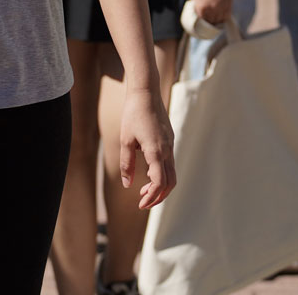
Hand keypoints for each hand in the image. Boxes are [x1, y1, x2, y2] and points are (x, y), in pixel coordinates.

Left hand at [118, 85, 176, 209]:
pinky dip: (162, 174)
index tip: (140, 204)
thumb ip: (127, 164)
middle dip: (158, 197)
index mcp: (156, 152)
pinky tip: (148, 174)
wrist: (146, 92)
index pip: (159, 183)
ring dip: (160, 186)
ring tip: (143, 191)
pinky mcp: (170, 140)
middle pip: (170, 183)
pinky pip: (170, 163)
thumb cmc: (132, 114)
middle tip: (143, 203)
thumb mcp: (125, 140)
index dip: (151, 197)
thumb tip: (128, 185)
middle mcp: (167, 150)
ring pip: (172, 174)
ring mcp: (170, 145)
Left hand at [189, 0, 233, 25]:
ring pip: (220, 21)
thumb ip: (194, 4)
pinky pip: (227, 15)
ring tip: (213, 20)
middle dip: (208, 24)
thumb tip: (195, 11)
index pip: (201, 23)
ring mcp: (222, 7)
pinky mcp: (229, 3)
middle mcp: (212, 10)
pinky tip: (220, 15)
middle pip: (211, 24)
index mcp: (201, 8)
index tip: (200, 24)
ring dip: (216, 22)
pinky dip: (223, 17)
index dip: (200, 25)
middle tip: (206, 23)